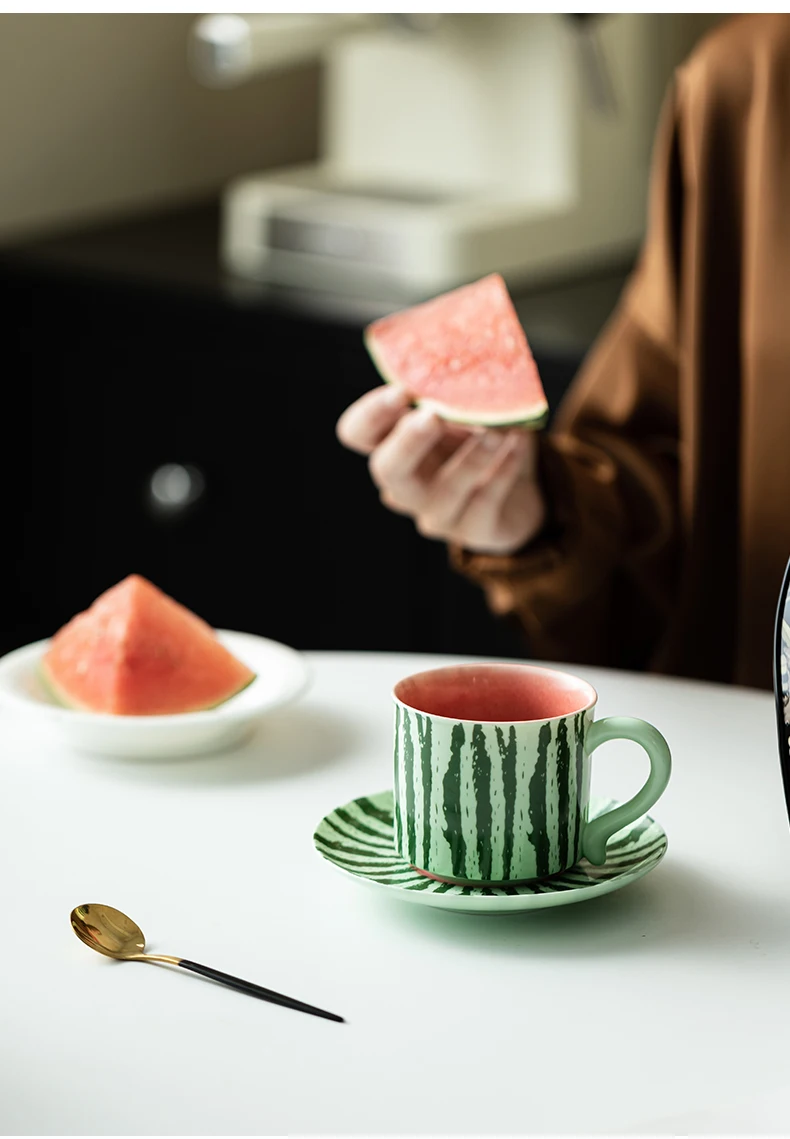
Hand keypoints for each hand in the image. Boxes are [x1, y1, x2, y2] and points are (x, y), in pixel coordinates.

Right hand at [336, 386, 546, 554]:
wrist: (519, 495)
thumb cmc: (479, 443)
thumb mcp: (465, 412)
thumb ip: (454, 394)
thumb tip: (464, 368)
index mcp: (393, 445)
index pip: (356, 433)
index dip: (371, 414)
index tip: (402, 391)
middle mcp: (406, 484)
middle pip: (386, 469)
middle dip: (408, 442)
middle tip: (433, 416)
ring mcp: (436, 512)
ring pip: (444, 491)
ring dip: (472, 458)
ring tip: (498, 431)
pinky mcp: (472, 530)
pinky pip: (484, 501)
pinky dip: (503, 470)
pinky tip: (518, 443)